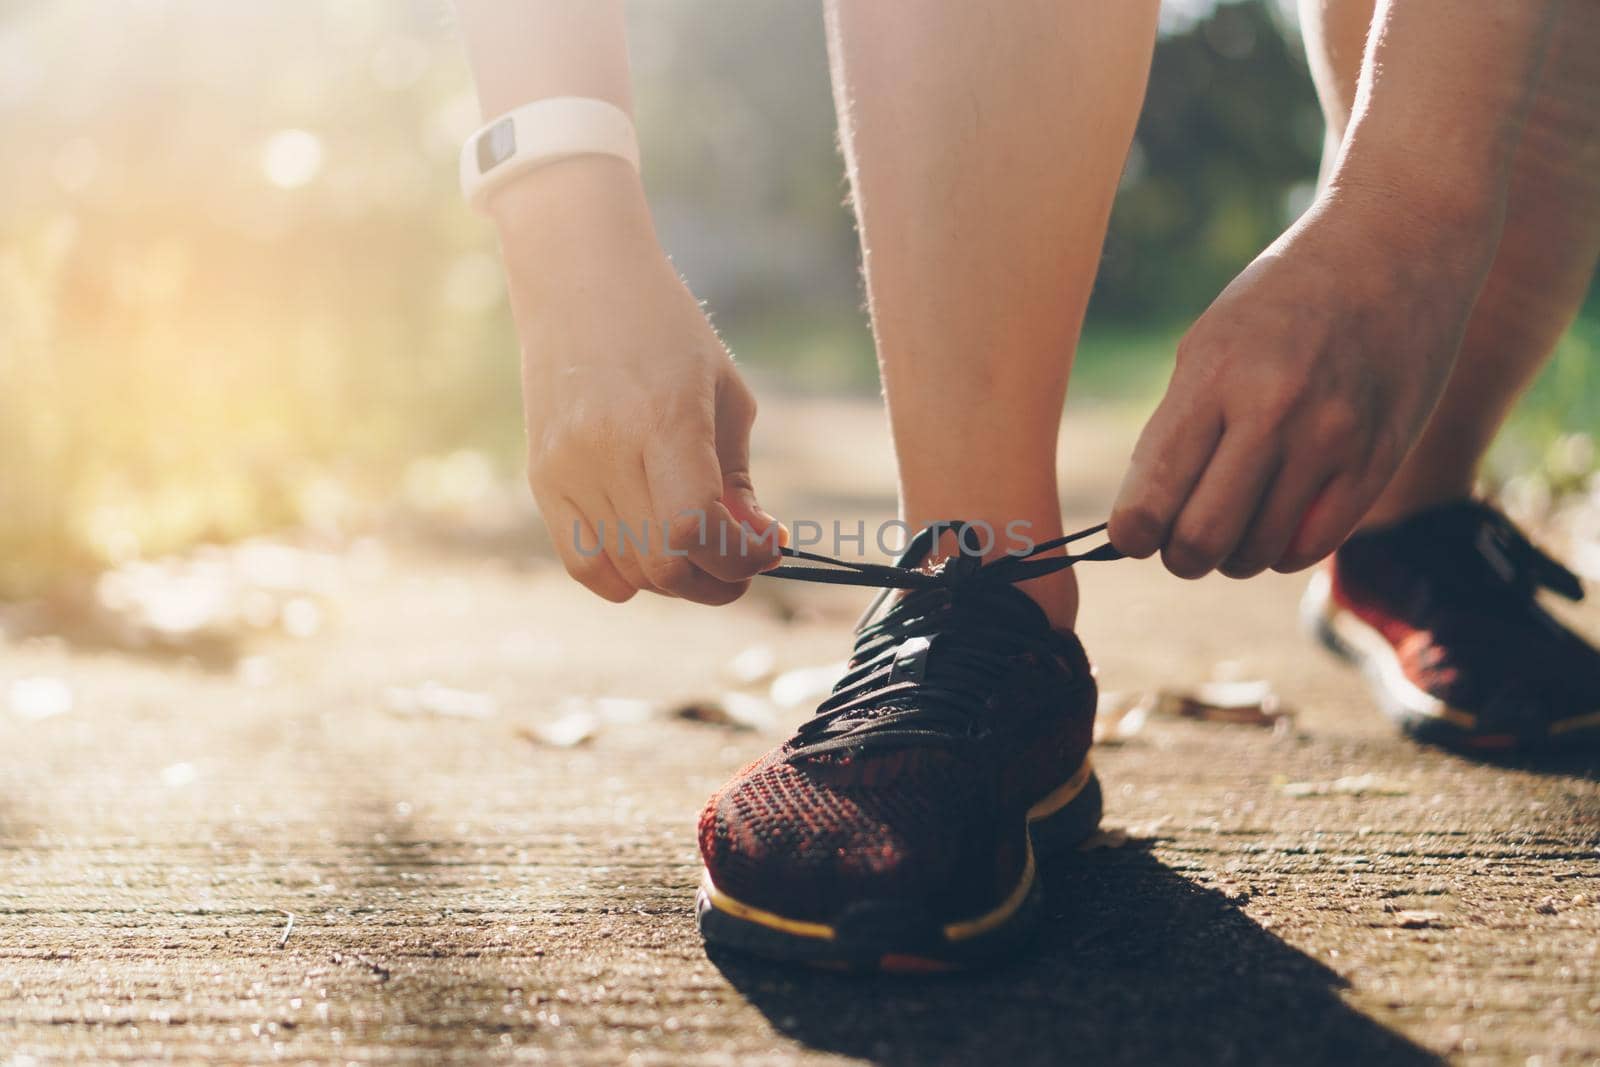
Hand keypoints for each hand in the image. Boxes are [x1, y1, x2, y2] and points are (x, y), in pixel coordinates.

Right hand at [493, 158, 782, 603]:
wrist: (578, 281)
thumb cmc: (667, 331)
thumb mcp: (725, 393)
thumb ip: (739, 480)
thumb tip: (755, 549)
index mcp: (664, 417)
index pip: (696, 528)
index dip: (743, 557)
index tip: (769, 543)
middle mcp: (607, 449)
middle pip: (666, 565)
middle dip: (719, 578)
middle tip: (741, 556)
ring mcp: (566, 470)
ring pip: (631, 573)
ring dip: (679, 577)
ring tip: (701, 545)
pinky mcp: (542, 481)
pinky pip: (585, 565)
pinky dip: (627, 575)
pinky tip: (652, 548)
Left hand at [1109, 192, 1492, 578]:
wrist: (1395, 245)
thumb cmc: (1282, 298)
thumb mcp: (1209, 342)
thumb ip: (1179, 426)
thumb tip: (1147, 518)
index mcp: (1213, 376)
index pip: (1151, 498)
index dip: (1131, 535)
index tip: (1134, 534)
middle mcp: (1272, 410)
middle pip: (1201, 540)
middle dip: (1180, 556)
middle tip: (1181, 540)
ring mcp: (1332, 438)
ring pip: (1257, 553)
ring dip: (1233, 555)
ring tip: (1234, 523)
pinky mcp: (1379, 458)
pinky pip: (1313, 545)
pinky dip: (1282, 550)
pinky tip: (1276, 524)